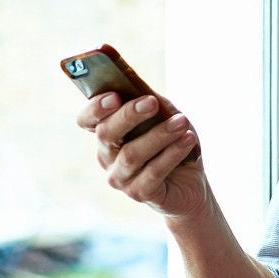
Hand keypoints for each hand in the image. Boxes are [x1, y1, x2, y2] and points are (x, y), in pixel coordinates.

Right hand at [77, 91, 207, 219]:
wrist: (191, 183)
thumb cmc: (173, 143)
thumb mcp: (164, 116)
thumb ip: (151, 100)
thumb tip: (138, 84)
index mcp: (108, 133)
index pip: (86, 120)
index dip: (95, 108)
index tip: (114, 96)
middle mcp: (107, 156)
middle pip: (107, 134)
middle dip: (129, 115)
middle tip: (151, 103)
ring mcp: (120, 177)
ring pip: (132, 154)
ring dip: (159, 135)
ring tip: (182, 122)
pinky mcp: (139, 193)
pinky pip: (153, 172)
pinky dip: (172, 153)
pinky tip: (188, 139)